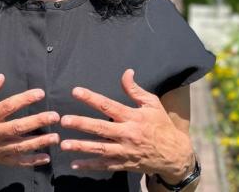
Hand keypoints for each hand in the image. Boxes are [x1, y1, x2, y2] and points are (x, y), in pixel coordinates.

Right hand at [0, 74, 60, 167]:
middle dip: (38, 121)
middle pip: (18, 127)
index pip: (8, 106)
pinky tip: (46, 157)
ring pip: (21, 146)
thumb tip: (1, 77)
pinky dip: (32, 161)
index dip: (25, 99)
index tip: (40, 93)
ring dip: (40, 142)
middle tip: (55, 116)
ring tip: (56, 137)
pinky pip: (17, 161)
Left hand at [59, 69, 193, 181]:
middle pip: (101, 128)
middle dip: (82, 124)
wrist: (175, 155)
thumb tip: (126, 72)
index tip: (76, 91)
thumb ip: (135, 90)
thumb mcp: (152, 104)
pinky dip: (89, 165)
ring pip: (100, 149)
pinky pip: (104, 165)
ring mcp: (125, 151)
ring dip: (81, 147)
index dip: (91, 98)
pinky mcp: (124, 164)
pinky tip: (74, 164)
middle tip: (64, 120)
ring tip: (63, 144)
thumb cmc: (161, 126)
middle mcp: (128, 134)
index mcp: (133, 117)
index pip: (109, 105)